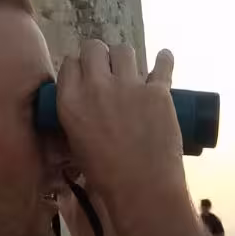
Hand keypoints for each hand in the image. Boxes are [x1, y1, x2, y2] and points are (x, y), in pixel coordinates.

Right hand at [56, 41, 184, 208]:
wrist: (142, 187)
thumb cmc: (104, 174)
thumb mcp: (76, 142)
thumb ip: (76, 116)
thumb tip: (83, 105)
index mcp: (71, 100)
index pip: (70, 63)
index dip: (78, 66)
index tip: (85, 74)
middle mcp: (97, 86)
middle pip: (94, 47)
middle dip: (99, 54)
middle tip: (106, 68)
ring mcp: (129, 85)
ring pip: (124, 50)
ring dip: (125, 58)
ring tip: (131, 70)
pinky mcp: (158, 91)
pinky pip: (163, 63)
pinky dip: (164, 59)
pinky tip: (164, 58)